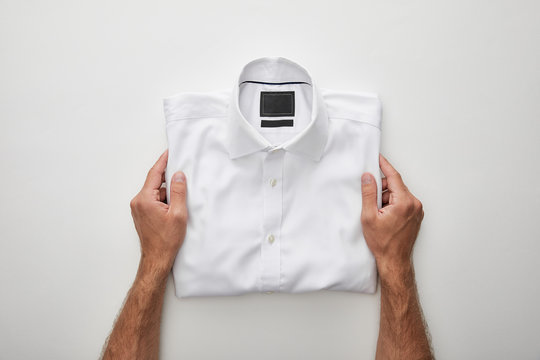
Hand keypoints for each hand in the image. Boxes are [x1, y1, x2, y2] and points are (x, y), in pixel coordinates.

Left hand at [130, 150, 187, 272]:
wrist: (157, 258)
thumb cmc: (166, 240)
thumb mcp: (178, 214)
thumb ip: (178, 192)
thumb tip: (178, 175)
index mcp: (145, 199)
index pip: (155, 174)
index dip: (163, 161)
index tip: (169, 152)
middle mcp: (138, 202)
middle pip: (155, 182)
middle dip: (169, 178)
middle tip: (182, 172)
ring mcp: (139, 208)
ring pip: (155, 192)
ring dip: (168, 192)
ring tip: (180, 200)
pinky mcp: (142, 214)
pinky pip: (154, 200)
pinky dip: (164, 200)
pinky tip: (174, 207)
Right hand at [360, 154, 423, 279]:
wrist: (394, 261)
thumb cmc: (383, 243)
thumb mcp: (369, 216)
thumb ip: (368, 194)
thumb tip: (368, 177)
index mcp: (404, 202)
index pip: (394, 177)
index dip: (384, 166)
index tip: (378, 158)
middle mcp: (414, 204)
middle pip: (395, 185)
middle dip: (382, 190)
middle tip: (372, 203)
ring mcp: (417, 210)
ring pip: (398, 194)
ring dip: (386, 199)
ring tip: (378, 215)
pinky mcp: (416, 215)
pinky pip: (402, 202)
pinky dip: (392, 204)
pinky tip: (385, 216)